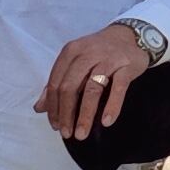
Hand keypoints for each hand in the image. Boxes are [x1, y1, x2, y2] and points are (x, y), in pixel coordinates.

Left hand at [37, 23, 156, 143]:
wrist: (130, 35)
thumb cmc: (98, 52)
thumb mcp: (75, 62)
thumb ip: (58, 83)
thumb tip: (39, 107)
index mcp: (71, 52)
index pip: (56, 83)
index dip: (53, 107)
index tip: (54, 125)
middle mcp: (87, 54)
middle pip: (70, 87)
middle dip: (66, 113)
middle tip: (66, 133)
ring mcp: (108, 59)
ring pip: (92, 89)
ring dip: (85, 115)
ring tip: (81, 134)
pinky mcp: (126, 66)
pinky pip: (118, 88)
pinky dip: (111, 106)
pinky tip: (106, 121)